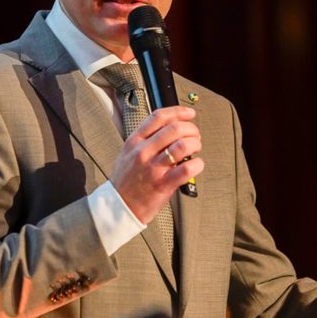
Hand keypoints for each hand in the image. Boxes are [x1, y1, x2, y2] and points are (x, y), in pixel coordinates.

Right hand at [110, 106, 203, 223]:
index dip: (178, 112)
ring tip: (196, 148)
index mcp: (135, 141)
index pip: (158, 117)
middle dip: (191, 129)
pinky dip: (197, 164)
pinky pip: (186, 169)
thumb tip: (167, 126)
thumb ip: (145, 139)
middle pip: (174, 128)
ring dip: (195, 144)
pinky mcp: (163, 184)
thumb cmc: (125, 181)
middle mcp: (143, 152)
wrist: (119, 206)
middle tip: (195, 135)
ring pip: (182, 145)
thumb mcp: (128, 153)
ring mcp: (153, 168)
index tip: (189, 113)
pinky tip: (196, 164)